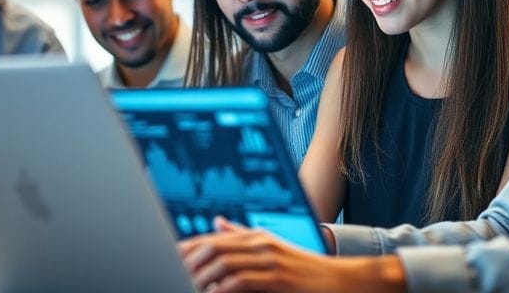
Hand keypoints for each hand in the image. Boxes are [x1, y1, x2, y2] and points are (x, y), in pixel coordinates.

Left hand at [177, 217, 404, 292]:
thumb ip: (243, 236)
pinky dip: (222, 289)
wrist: (343, 281)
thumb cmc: (307, 271)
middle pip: (213, 248)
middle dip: (188, 263)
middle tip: (168, 273)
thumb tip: (216, 222)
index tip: (165, 257)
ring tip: (184, 285)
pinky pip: (241, 282)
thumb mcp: (274, 248)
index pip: (212, 239)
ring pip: (223, 264)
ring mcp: (270, 259)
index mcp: (256, 237)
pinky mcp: (279, 278)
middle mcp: (261, 243)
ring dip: (201, 278)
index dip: (186, 248)